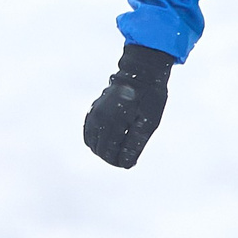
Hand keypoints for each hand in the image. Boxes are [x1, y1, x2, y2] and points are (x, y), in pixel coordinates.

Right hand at [82, 43, 173, 168]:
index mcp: (113, 123)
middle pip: (99, 150)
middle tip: (126, 157)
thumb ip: (135, 144)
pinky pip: (89, 131)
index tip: (130, 162)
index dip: (119, 162)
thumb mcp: (148, 123)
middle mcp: (99, 119)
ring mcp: (94, 113)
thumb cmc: (149, 98)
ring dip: (103, 149)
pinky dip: (96, 140)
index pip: (109, 153)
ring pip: (91, 142)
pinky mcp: (94, 109)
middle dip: (111, 157)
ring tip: (120, 149)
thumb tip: (126, 164)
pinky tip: (110, 140)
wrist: (141, 74)